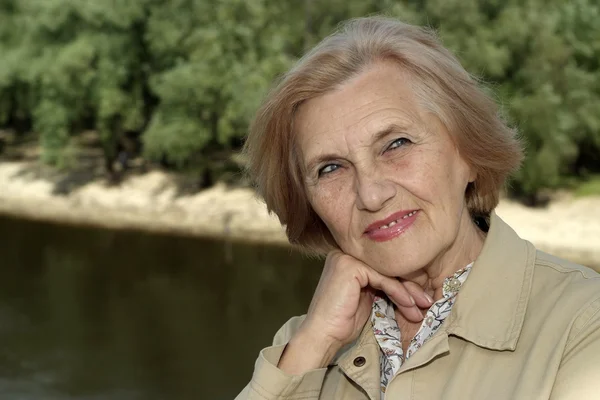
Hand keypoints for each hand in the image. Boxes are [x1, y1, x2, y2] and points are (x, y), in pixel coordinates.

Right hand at [278, 250, 432, 374]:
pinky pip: (384, 278)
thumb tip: (413, 286)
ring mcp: (346, 257)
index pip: (383, 266)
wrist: (321, 335)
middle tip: (427, 302)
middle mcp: (345, 252)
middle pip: (387, 267)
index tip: (422, 297)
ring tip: (421, 308)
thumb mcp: (367, 298)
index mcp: (349, 257)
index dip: (404, 281)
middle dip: (410, 286)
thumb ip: (382, 286)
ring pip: (388, 272)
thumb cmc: (341, 322)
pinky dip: (399, 293)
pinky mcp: (350, 266)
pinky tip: (408, 306)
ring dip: (408, 292)